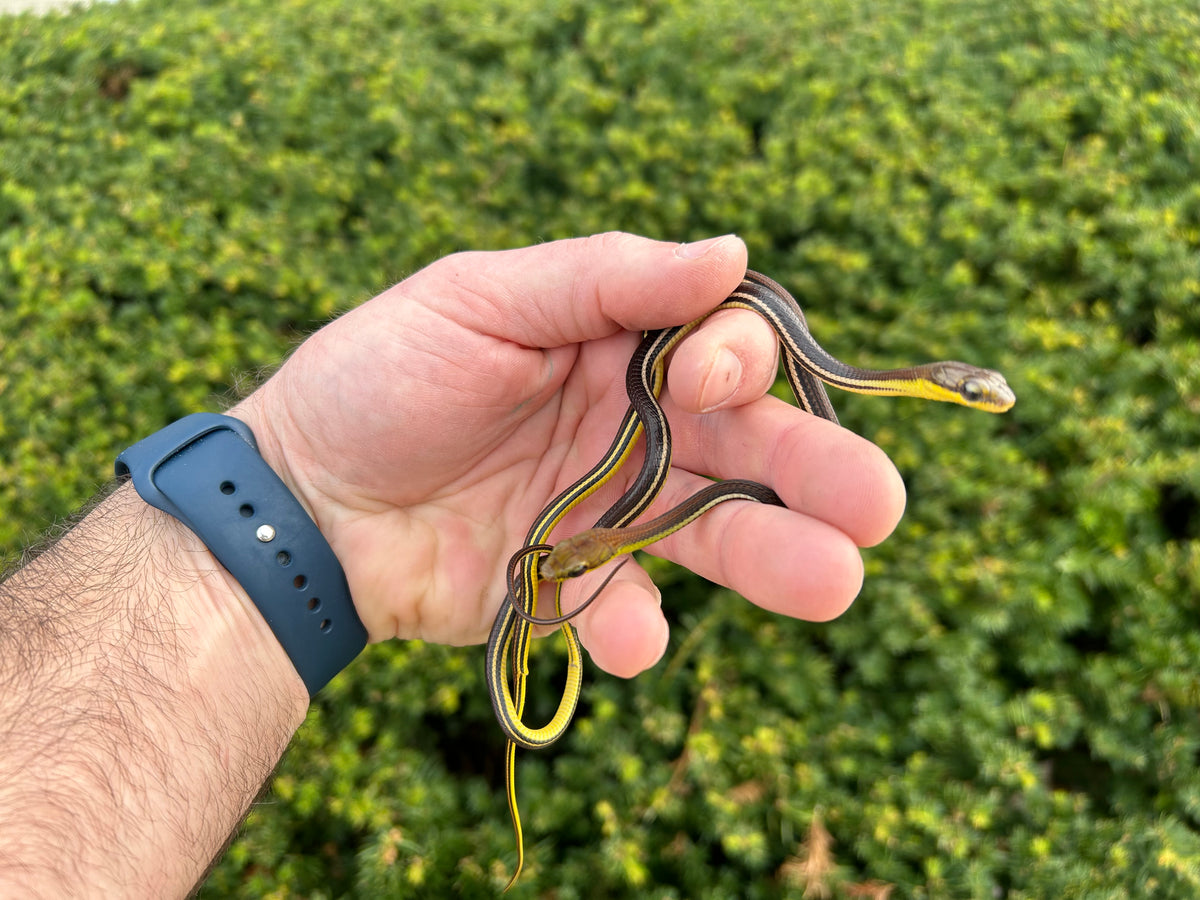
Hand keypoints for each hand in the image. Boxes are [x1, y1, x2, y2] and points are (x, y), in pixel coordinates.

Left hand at [234, 233, 905, 676]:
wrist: (299, 497)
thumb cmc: (380, 377)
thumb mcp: (480, 300)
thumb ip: (605, 279)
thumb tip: (732, 254)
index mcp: (618, 348)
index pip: (720, 350)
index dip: (736, 362)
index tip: (710, 376)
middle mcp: (633, 430)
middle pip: (744, 446)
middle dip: (812, 472)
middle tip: (877, 507)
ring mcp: (608, 512)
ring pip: (712, 532)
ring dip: (771, 558)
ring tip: (835, 585)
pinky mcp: (571, 585)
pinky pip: (623, 609)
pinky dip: (629, 626)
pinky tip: (631, 637)